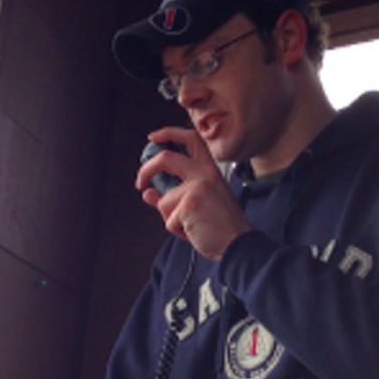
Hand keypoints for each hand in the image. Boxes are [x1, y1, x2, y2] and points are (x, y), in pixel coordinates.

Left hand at [136, 128, 249, 260]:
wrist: (238, 244)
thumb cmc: (223, 227)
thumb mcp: (200, 204)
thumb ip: (173, 195)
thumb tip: (148, 193)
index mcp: (210, 170)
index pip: (190, 140)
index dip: (169, 133)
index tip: (153, 138)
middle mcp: (204, 174)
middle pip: (166, 158)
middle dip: (146, 170)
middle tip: (141, 183)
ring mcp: (196, 187)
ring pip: (165, 201)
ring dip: (172, 219)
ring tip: (192, 226)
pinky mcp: (189, 204)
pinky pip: (169, 219)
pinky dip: (177, 230)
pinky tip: (194, 232)